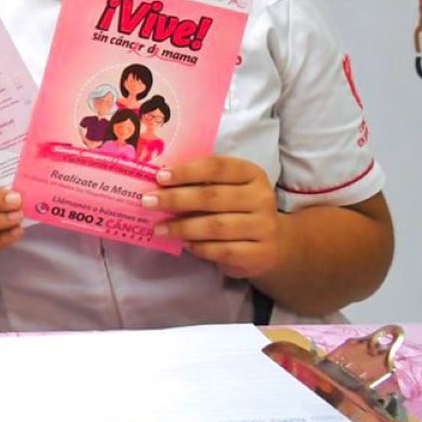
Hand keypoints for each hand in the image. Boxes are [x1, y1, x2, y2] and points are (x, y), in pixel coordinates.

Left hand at [143, 156, 283, 278]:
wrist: (273, 243)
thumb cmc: (237, 208)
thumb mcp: (227, 188)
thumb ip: (201, 183)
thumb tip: (158, 183)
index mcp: (251, 174)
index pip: (217, 167)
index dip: (187, 171)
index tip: (160, 177)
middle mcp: (262, 198)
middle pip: (212, 196)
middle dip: (176, 199)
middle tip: (148, 202)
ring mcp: (264, 227)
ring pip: (216, 226)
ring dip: (182, 227)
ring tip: (158, 228)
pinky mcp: (261, 254)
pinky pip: (223, 250)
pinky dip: (199, 248)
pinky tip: (184, 245)